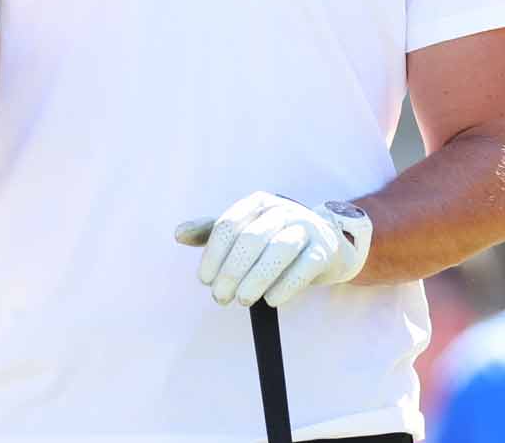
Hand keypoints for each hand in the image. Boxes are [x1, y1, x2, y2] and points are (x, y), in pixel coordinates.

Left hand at [174, 192, 370, 307]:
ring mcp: (307, 227)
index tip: (205, 280)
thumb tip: (178, 234)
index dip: (213, 255)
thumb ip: (211, 232)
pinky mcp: (324, 250)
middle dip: (232, 271)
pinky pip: (304, 267)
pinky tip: (271, 301)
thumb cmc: (276, 240)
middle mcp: (284, 210)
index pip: (229, 225)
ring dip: (256, 279)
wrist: (326, 246)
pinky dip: (285, 286)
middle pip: (252, 238)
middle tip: (221, 298)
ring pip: (280, 249)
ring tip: (242, 301)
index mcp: (259, 203)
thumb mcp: (245, 230)